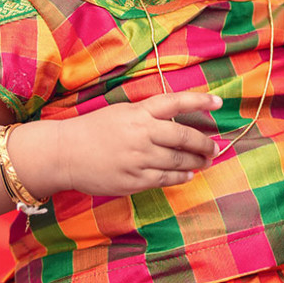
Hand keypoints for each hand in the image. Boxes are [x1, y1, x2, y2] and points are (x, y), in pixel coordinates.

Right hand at [58, 91, 221, 195]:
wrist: (65, 154)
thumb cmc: (92, 130)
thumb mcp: (121, 112)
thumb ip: (147, 115)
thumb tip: (176, 122)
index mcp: (138, 113)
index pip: (176, 103)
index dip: (200, 102)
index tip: (219, 104)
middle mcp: (142, 133)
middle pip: (184, 136)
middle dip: (204, 142)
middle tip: (215, 147)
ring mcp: (139, 159)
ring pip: (178, 161)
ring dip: (197, 161)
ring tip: (206, 161)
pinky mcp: (134, 180)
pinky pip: (165, 179)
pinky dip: (181, 177)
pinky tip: (188, 175)